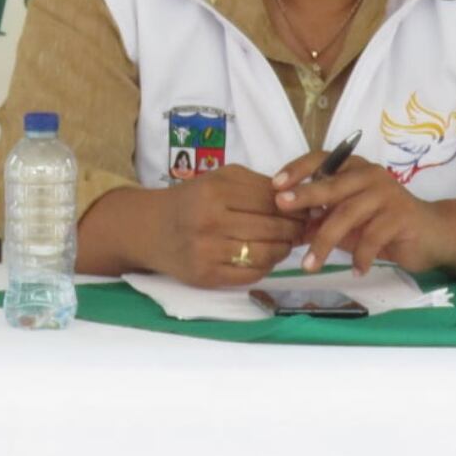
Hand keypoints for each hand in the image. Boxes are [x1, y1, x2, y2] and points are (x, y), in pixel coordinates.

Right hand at [147, 166, 305, 287]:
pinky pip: (250, 274)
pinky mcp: (206, 276)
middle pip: (272, 227)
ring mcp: (208, 251)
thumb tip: (299, 200)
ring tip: (286, 244)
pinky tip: (266, 258)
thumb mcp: (220, 179)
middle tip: (302, 229)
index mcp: (216, 191)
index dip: (295, 206)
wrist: (151, 228)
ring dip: (283, 250)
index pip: (271, 200)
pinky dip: (266, 267)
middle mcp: (211, 221)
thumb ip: (257, 185)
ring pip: (265, 253)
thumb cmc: (191, 200)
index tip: (305, 209)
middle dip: (294, 229)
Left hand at [273, 152, 441, 273]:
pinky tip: (356, 271)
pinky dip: (360, 257)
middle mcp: (370, 175)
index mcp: (354, 170)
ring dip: (325, 242)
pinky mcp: (401, 215)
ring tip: (309, 266)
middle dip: (305, 195)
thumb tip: (289, 229)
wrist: (433, 234)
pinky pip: (372, 238)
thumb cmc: (384, 225)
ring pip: (348, 214)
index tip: (276, 185)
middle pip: (332, 185)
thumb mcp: (350, 222)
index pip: (322, 160)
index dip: (298, 169)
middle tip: (282, 205)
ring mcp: (387, 194)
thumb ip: (324, 220)